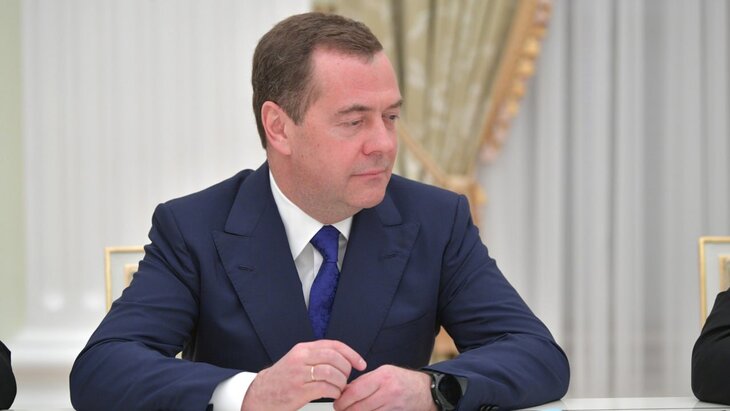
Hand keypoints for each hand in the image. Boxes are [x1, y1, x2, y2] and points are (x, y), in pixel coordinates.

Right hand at [241, 340, 365, 410]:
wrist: (260, 395)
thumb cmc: (282, 380)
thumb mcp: (298, 361)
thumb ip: (317, 356)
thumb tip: (344, 359)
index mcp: (303, 349)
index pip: (333, 345)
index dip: (351, 353)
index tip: (360, 363)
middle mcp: (301, 358)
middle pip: (335, 358)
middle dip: (346, 370)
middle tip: (346, 379)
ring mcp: (299, 374)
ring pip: (332, 373)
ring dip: (341, 383)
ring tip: (339, 388)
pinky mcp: (299, 390)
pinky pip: (325, 388)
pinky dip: (334, 392)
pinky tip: (333, 395)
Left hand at [333, 365, 436, 410]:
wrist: (425, 391)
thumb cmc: (402, 380)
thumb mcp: (384, 372)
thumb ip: (364, 381)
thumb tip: (345, 391)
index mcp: (383, 377)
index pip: (355, 392)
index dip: (342, 400)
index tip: (337, 403)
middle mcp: (388, 392)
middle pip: (358, 408)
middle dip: (346, 410)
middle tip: (340, 409)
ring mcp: (392, 407)